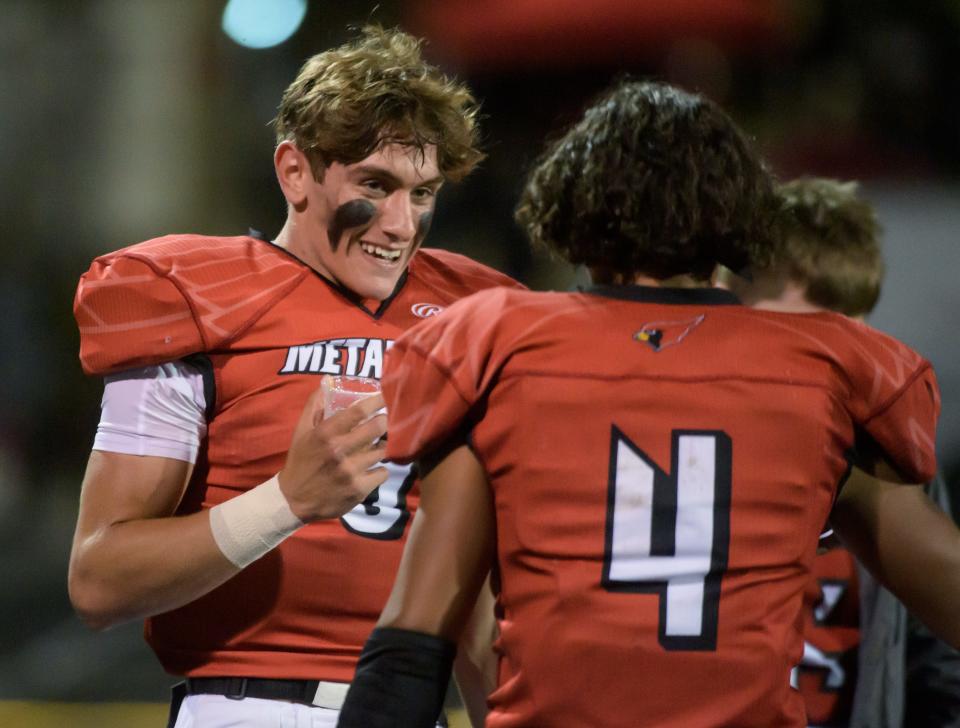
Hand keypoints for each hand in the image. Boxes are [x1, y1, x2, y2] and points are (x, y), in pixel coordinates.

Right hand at [278, 381, 388, 521]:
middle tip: (383, 423)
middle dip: (384, 422)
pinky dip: (379, 470)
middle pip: (378, 428)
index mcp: (326, 434)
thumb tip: (327, 380)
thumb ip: (315, 405)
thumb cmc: (300, 461)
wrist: (294, 500)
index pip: (358, 411)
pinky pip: (382, 473)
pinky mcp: (359, 490)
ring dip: (381, 447)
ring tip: (375, 447)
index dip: (376, 401)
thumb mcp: (301, 431)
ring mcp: (351, 471)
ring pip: (382, 451)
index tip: (384, 397)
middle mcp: (340, 451)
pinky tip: (370, 469)